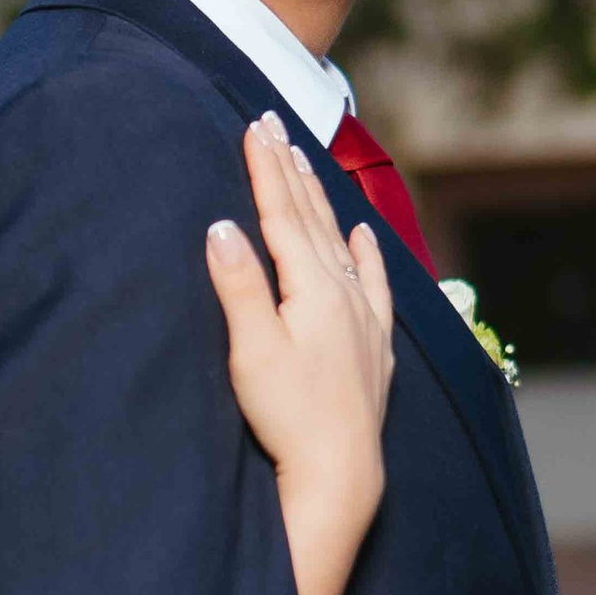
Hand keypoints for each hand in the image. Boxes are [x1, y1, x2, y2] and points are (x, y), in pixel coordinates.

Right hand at [206, 114, 393, 552]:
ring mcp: (363, 317)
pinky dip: (368, 252)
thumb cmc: (289, 416)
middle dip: (289, 168)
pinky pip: (375, 282)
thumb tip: (220, 227)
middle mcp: (343, 293)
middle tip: (272, 123)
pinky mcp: (373, 345)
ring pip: (339, 241)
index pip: (283, 214)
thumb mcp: (252, 351)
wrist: (341, 472)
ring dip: (320, 199)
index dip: (265, 168)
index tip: (253, 126)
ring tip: (305, 160)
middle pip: (311, 217)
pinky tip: (363, 234)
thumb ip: (238, 286)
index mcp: (311, 287)